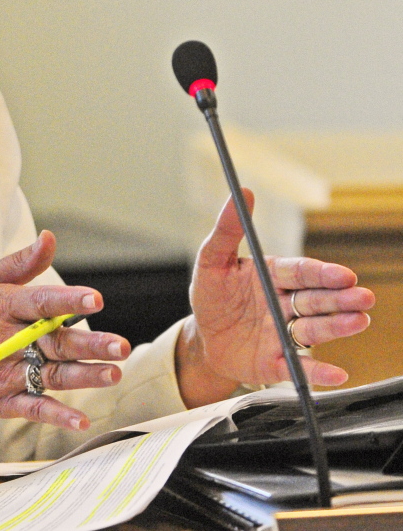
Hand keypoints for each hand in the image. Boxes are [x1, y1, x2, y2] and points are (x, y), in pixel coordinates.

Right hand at [0, 231, 129, 430]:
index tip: (95, 300)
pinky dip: (55, 415)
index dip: (68, 301)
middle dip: (90, 344)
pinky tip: (80, 420)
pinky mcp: (0, 399)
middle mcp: (8, 339)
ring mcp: (5, 372)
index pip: (41, 301)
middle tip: (120, 346)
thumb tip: (50, 238)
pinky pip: (31, 408)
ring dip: (83, 377)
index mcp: (5, 306)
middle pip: (55, 342)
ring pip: (50, 375)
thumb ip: (21, 262)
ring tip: (112, 374)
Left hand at [178, 190, 375, 406]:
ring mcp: (284, 334)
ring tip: (358, 321)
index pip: (301, 273)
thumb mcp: (211, 261)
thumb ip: (227, 230)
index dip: (322, 273)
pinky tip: (336, 373)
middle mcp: (286, 305)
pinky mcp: (277, 363)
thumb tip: (243, 192)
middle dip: (340, 299)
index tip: (343, 274)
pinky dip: (318, 371)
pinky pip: (299, 368)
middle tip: (363, 297)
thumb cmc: (211, 296)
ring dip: (337, 326)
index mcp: (273, 277)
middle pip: (316, 300)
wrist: (202, 338)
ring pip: (314, 329)